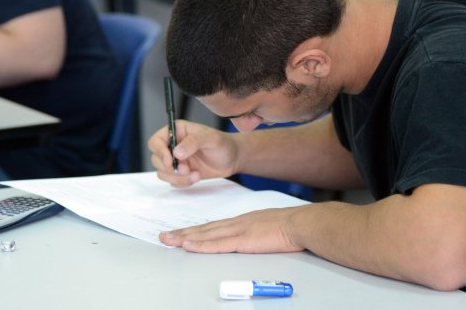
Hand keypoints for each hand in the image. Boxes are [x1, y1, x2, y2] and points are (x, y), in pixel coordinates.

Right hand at [148, 119, 238, 186]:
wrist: (233, 159)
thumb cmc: (223, 144)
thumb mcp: (211, 139)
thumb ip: (193, 142)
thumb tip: (176, 152)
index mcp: (176, 131)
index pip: (156, 141)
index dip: (159, 152)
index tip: (171, 162)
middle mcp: (173, 145)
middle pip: (156, 159)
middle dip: (170, 168)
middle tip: (186, 170)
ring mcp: (176, 160)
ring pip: (163, 172)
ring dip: (177, 178)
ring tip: (196, 175)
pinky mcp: (180, 172)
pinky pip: (172, 181)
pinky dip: (183, 183)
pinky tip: (197, 177)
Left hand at [159, 206, 305, 253]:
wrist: (300, 223)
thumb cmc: (289, 226)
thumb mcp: (268, 226)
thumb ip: (256, 231)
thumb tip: (250, 238)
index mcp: (242, 221)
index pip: (213, 226)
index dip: (195, 230)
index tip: (182, 232)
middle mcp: (236, 223)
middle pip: (204, 229)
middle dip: (183, 232)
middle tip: (165, 235)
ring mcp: (238, 230)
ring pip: (206, 235)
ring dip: (185, 238)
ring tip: (169, 240)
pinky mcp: (243, 240)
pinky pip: (217, 244)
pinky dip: (201, 244)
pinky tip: (189, 245)